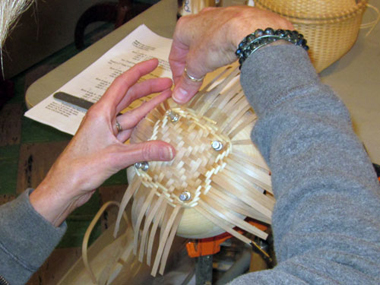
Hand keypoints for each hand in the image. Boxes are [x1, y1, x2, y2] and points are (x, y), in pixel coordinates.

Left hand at [30, 59, 175, 225]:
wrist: (66, 187)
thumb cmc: (79, 168)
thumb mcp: (115, 157)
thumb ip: (145, 152)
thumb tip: (170, 149)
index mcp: (101, 112)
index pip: (122, 84)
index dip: (139, 71)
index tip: (154, 64)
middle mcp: (104, 118)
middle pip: (129, 96)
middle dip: (148, 88)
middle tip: (167, 84)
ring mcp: (107, 132)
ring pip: (131, 113)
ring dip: (148, 106)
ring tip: (166, 99)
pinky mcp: (110, 145)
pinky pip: (130, 130)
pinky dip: (143, 126)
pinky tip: (154, 124)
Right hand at [169, 6, 292, 103]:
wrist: (247, 29)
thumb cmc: (217, 39)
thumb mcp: (197, 66)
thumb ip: (187, 82)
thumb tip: (180, 95)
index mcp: (184, 27)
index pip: (175, 56)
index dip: (178, 75)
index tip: (182, 88)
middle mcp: (199, 19)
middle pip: (191, 49)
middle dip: (192, 66)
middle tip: (195, 81)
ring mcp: (218, 19)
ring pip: (207, 42)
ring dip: (207, 58)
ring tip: (211, 71)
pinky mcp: (234, 21)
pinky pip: (224, 39)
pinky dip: (222, 50)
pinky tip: (226, 58)